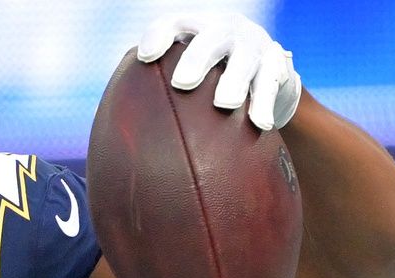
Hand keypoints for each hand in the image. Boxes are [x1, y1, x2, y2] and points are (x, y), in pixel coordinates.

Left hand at [137, 11, 302, 130]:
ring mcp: (253, 45)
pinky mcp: (276, 63)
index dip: (160, 35)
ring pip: (245, 59)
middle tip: (182, 83)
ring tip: (224, 104)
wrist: (267, 68)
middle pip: (212, 37)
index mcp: (198, 29)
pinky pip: (271, 83)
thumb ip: (160, 89)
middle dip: (197, 58)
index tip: (145, 57)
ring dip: (234, 81)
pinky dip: (264, 103)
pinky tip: (260, 124)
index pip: (175, 23)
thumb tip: (119, 137)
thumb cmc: (212, 76)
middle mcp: (226, 31)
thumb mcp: (190, 72)